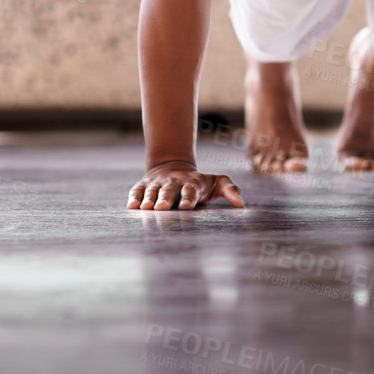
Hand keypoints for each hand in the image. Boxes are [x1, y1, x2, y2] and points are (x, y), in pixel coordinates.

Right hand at [127, 161, 244, 209]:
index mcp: (192, 183)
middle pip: (169, 190)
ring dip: (149, 199)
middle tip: (161, 208)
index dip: (189, 198)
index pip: (190, 191)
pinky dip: (134, 197)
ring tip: (145, 208)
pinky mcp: (145, 184)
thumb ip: (230, 190)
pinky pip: (138, 190)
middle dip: (165, 198)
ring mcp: (158, 183)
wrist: (174, 165)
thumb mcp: (217, 183)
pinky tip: (132, 206)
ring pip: (152, 191)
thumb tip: (242, 205)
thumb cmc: (200, 182)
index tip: (186, 207)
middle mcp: (174, 182)